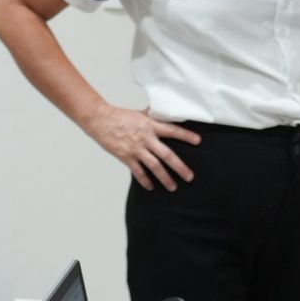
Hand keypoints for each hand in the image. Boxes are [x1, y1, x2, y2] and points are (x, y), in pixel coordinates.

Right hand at [81, 104, 201, 190]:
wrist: (101, 120)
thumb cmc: (121, 117)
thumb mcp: (141, 114)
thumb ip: (154, 116)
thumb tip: (167, 113)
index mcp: (150, 125)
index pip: (172, 130)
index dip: (186, 136)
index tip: (198, 141)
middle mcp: (146, 138)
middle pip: (167, 155)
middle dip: (180, 167)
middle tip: (190, 177)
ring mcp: (136, 149)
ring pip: (154, 166)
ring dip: (165, 178)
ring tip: (173, 187)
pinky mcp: (126, 157)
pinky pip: (138, 171)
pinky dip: (145, 180)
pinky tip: (151, 187)